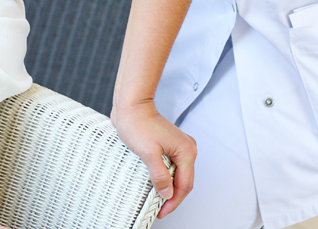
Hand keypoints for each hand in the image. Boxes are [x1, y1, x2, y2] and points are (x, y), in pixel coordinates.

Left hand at [111, 100, 195, 218]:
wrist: (130, 105)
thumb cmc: (138, 123)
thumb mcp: (148, 153)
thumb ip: (159, 176)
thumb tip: (167, 194)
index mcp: (186, 151)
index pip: (184, 185)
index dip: (173, 201)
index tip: (162, 212)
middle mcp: (186, 148)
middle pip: (183, 181)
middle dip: (171, 196)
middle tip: (158, 208)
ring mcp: (178, 146)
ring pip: (176, 174)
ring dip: (168, 186)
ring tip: (156, 199)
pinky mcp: (168, 144)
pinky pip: (170, 166)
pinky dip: (164, 176)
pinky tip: (155, 182)